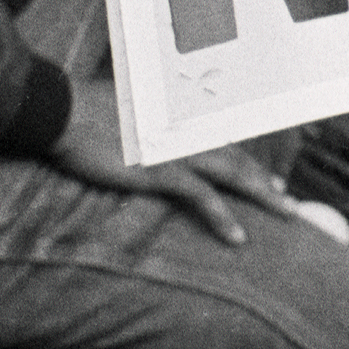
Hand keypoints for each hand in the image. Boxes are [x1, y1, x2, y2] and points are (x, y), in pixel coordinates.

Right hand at [43, 89, 307, 246]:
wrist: (62, 111)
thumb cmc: (86, 110)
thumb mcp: (127, 112)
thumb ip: (150, 124)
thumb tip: (152, 135)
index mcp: (181, 116)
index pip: (223, 140)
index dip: (247, 161)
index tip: (267, 177)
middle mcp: (187, 130)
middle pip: (237, 157)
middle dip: (264, 180)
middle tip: (286, 200)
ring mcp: (176, 150)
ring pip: (233, 175)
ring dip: (261, 196)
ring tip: (285, 213)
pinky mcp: (160, 171)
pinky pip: (201, 198)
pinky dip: (222, 218)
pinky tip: (238, 237)